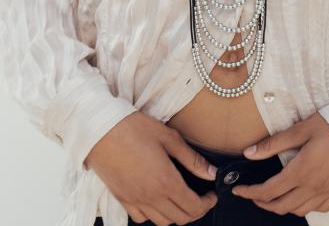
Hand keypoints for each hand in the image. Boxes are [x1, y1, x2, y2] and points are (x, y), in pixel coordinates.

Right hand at [84, 110, 217, 224]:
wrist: (99, 130)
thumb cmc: (132, 128)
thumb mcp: (168, 137)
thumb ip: (192, 159)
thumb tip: (211, 173)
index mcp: (166, 181)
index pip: (193, 207)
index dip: (207, 204)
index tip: (211, 195)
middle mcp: (151, 196)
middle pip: (180, 218)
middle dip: (195, 211)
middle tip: (200, 198)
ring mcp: (134, 200)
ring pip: (162, 222)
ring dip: (175, 215)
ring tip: (180, 198)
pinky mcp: (122, 199)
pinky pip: (142, 218)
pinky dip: (154, 214)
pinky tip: (157, 199)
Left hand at [231, 112, 328, 216]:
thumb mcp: (301, 129)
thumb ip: (274, 143)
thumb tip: (250, 153)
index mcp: (301, 171)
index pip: (269, 190)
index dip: (250, 192)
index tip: (239, 190)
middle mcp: (314, 187)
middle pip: (282, 206)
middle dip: (263, 203)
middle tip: (252, 194)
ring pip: (300, 210)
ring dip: (282, 207)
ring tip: (273, 196)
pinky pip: (319, 209)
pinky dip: (304, 207)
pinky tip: (301, 197)